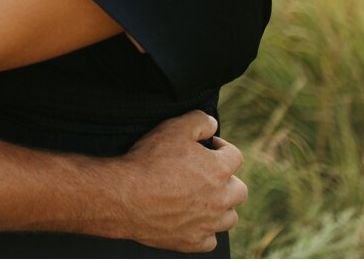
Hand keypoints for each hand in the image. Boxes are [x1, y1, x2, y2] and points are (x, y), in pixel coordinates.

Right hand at [105, 111, 245, 252]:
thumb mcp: (172, 128)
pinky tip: (192, 222)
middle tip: (206, 176)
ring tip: (203, 201)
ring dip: (221, 208)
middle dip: (226, 181)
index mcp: (219, 170)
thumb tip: (212, 124)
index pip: (235, 156)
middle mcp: (221, 198)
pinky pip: (210, 240)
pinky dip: (204, 232)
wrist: (124, 197)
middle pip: (239, 190)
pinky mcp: (194, 241)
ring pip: (230, 218)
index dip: (221, 148)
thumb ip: (198, 121)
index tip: (208, 147)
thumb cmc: (147, 162)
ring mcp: (209, 223)